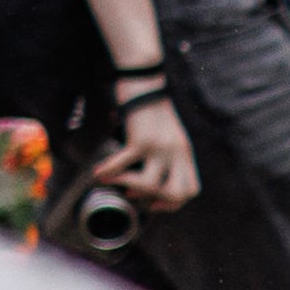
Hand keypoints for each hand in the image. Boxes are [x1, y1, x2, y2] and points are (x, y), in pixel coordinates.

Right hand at [100, 89, 201, 214]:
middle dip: (155, 201)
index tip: (154, 202)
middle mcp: (177, 154)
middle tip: (134, 194)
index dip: (174, 202)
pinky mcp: (142, 140)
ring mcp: (161, 148)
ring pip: (152, 184)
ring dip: (128, 187)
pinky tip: (98, 173)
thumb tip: (137, 189)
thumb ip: (161, 159)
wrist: (145, 86)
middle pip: (177, 193)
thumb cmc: (149, 114)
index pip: (191, 190)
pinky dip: (109, 172)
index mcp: (185, 155)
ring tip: (113, 182)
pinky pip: (124, 164)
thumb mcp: (166, 138)